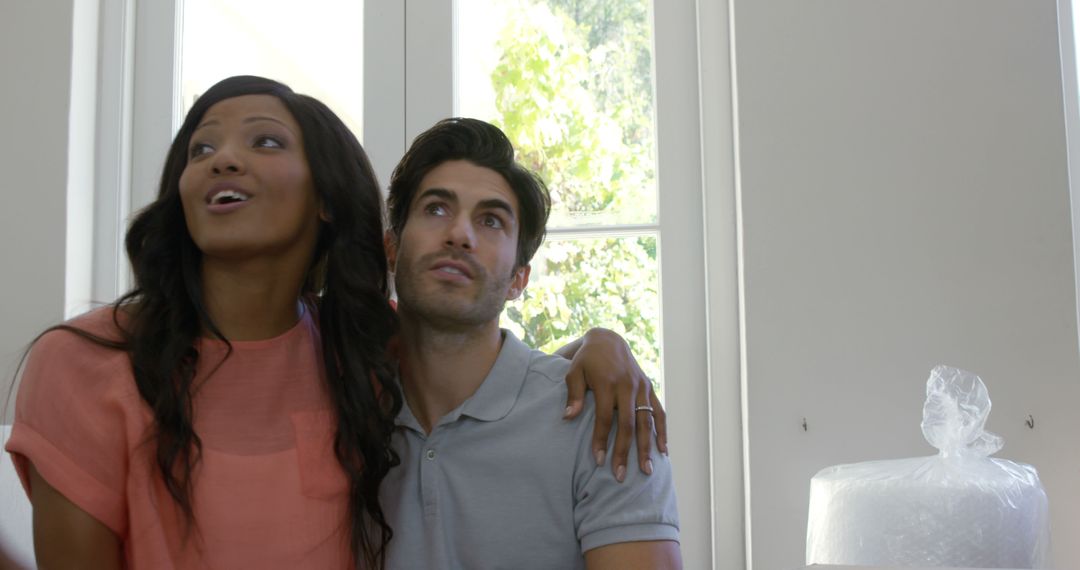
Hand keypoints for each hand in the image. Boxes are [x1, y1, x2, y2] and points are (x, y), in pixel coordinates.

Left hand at [562, 328, 667, 480]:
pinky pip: (659, 412)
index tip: (598, 461)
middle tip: (620, 476)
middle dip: (625, 451)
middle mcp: (628, 386)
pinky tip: (663, 451)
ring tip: (647, 471)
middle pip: (628, 425)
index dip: (601, 440)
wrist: (608, 339)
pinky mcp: (649, 388)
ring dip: (647, 447)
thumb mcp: (574, 371)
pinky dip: (662, 431)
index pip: (605, 417)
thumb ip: (573, 394)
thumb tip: (568, 418)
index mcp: (608, 383)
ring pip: (646, 422)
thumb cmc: (586, 360)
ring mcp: (642, 387)